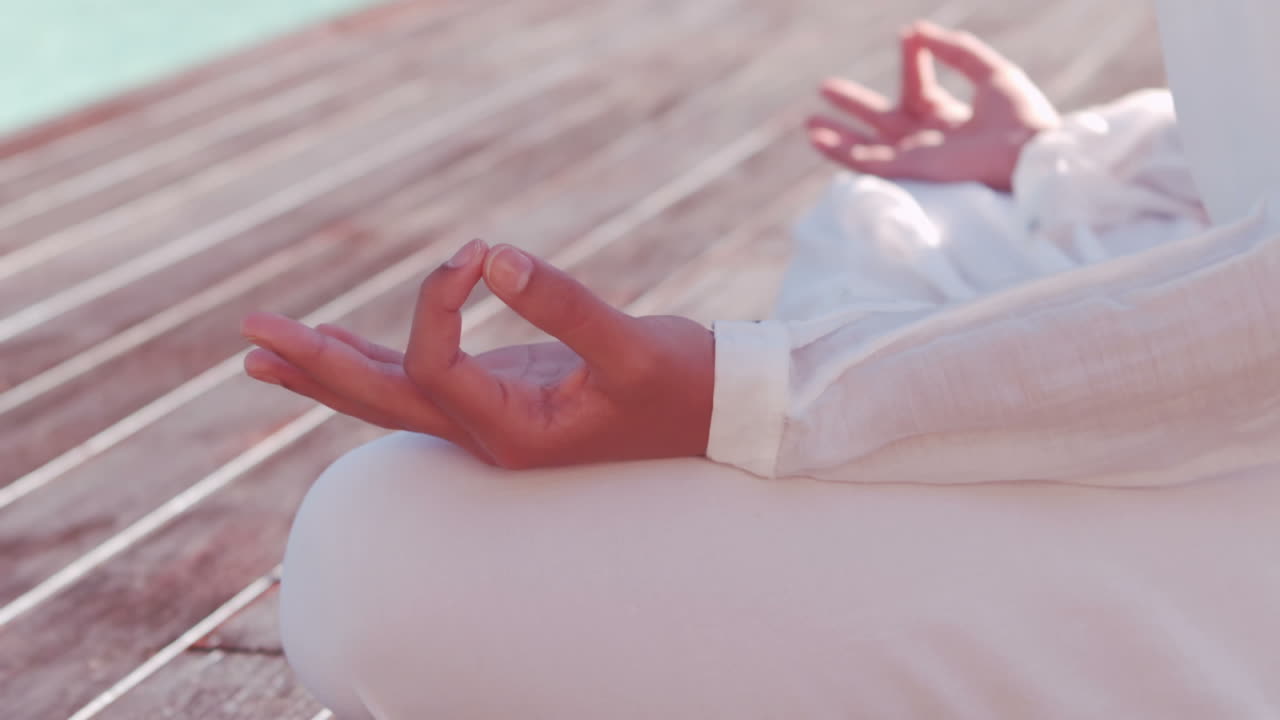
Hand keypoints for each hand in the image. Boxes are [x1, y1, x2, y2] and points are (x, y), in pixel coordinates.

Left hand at [241, 239, 714, 469]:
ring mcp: (491, 418)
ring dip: (328, 370)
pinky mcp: (502, 394)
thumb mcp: (632, 346)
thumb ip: (562, 303)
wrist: (717, 415)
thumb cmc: (683, 387)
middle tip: (250, 335)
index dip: (436, 303)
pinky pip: (422, 382)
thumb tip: (490, 256)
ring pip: (392, 399)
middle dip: (316, 365)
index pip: (433, 368)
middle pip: (382, 403)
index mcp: (514, 434)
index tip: (476, 254)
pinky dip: (376, 362)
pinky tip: (338, 343)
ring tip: (264, 349)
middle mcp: (490, 436)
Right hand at [807, 20, 1058, 190]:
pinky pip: (865, 163)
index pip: (918, 86)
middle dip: (853, 104)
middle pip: (881, 120)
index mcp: (950, 117)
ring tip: (809, 122)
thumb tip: (917, 29)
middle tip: (824, 87)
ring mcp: (914, 157)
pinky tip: (816, 137)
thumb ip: (956, 50)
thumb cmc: (1021, 118)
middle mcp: (928, 139)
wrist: (1028, 155)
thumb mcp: (990, 72)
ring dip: (837, 134)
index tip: (907, 35)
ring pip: (865, 147)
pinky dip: (839, 151)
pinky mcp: (906, 171)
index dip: (911, 60)